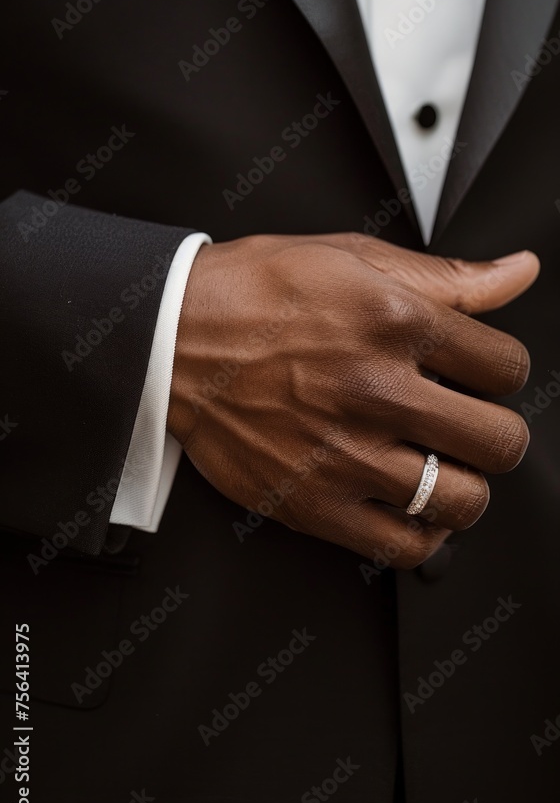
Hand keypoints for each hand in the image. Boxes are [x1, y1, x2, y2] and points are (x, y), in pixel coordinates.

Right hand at [167, 233, 538, 567]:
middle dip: (497, 433)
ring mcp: (345, 453)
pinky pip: (402, 545)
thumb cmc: (253, 294)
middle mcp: (375, 390)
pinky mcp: (313, 502)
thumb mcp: (352, 257)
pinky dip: (422, 533)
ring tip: (442, 466)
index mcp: (394, 322)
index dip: (503, 371)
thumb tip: (517, 272)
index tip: (481, 375)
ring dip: (465, 485)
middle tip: (471, 425)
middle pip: (500, 441)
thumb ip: (447, 275)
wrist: (170, 340)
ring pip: (462, 500)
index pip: (506, 367)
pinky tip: (410, 506)